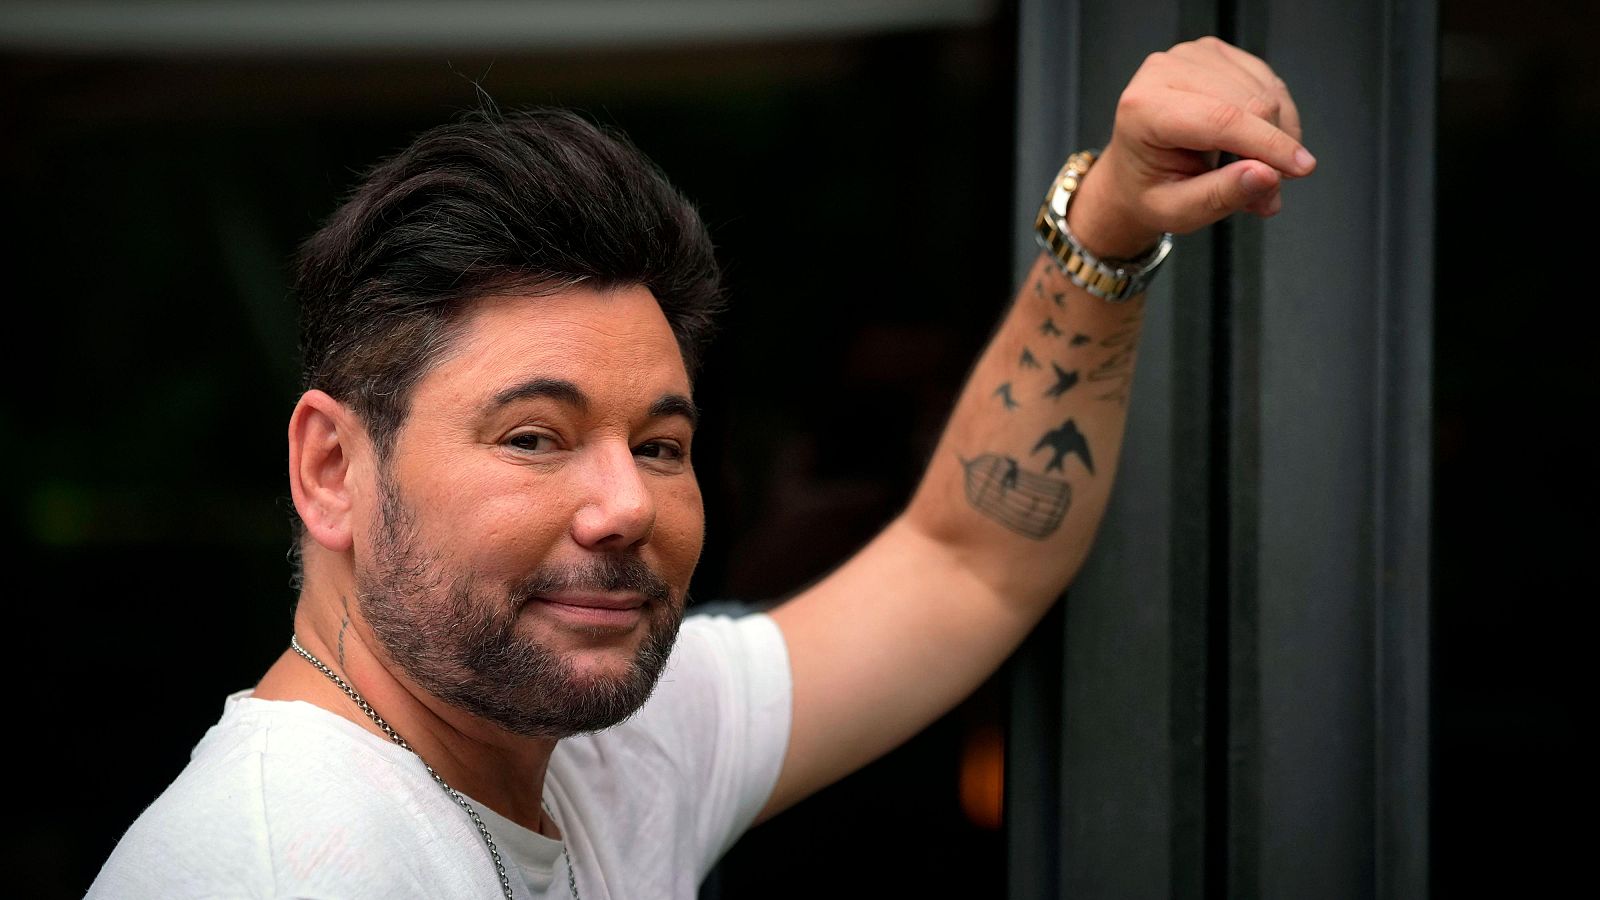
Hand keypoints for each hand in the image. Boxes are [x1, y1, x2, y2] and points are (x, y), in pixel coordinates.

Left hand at [1069, 36, 1314, 257]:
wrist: (1133, 174)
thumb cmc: (1150, 191)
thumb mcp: (1178, 211)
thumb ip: (1221, 195)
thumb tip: (1267, 174)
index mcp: (1144, 108)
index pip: (1222, 119)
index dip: (1268, 145)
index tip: (1301, 169)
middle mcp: (1165, 71)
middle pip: (1252, 103)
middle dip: (1272, 151)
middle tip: (1266, 194)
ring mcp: (1192, 56)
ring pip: (1266, 93)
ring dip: (1275, 140)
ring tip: (1254, 175)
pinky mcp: (1216, 54)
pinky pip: (1269, 84)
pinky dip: (1276, 121)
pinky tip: (1256, 147)